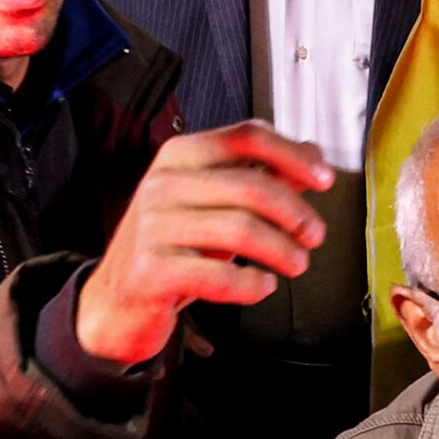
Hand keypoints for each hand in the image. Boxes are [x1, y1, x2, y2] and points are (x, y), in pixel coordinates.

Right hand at [74, 123, 336, 367]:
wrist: (115, 301)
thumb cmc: (169, 248)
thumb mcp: (210, 204)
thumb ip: (256, 177)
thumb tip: (311, 155)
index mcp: (179, 155)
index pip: (246, 137)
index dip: (292, 155)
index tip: (324, 178)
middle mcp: (164, 183)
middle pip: (251, 185)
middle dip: (295, 212)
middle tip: (314, 235)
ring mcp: (154, 226)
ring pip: (240, 229)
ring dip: (281, 250)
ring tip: (296, 263)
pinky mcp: (151, 270)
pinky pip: (219, 275)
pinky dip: (252, 284)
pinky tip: (262, 286)